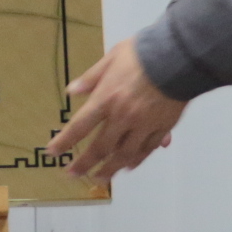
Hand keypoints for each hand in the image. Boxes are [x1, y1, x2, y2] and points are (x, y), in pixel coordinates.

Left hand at [51, 39, 183, 182]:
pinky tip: (129, 166)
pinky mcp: (162, 128)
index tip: (53, 152)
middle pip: (100, 148)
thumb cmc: (142, 53)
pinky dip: (136, 160)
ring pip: (124, 155)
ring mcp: (143, 126)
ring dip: (110, 169)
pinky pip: (147, 150)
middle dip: (84, 164)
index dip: (64, 141)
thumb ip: (91, 78)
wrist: (177, 57)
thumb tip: (71, 92)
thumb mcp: (111, 57)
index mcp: (106, 99)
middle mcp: (122, 117)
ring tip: (99, 178)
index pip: (80, 126)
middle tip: (73, 175)